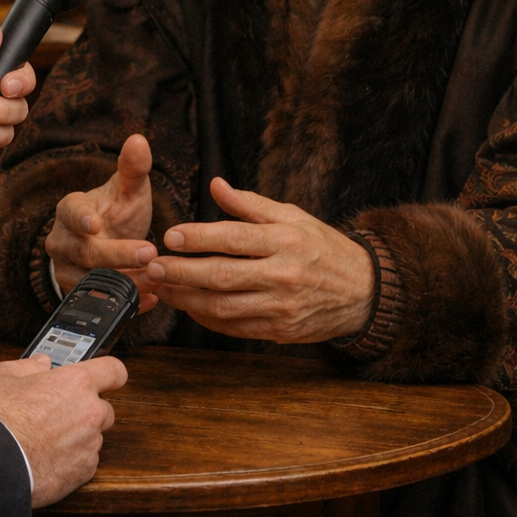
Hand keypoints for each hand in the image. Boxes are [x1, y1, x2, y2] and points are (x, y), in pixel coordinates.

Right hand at [0, 353, 127, 507]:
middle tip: (61, 414)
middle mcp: (90, 412)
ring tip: (47, 440)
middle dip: (88, 410)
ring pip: (94, 437)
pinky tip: (48, 458)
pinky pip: (85, 462)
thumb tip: (39, 364)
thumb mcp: (2, 376)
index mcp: (76, 383)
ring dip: (79, 437)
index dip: (111, 373)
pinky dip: (72, 460)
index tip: (108, 377)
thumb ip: (27, 366)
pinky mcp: (84, 472)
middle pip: (105, 408)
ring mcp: (89, 444)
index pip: (112, 370)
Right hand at [46, 133, 159, 311]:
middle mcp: (62, 241)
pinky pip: (99, 303)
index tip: (96, 224)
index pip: (72, 213)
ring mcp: (66, 270)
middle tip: (150, 252)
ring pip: (91, 281)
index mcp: (70, 209)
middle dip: (119, 255)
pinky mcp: (76, 294)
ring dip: (125, 282)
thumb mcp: (129, 190)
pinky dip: (126, 304)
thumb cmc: (117, 212)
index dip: (82, 218)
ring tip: (154, 280)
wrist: (111, 243)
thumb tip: (138, 140)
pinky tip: (149, 301)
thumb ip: (134, 168)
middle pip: (86, 252)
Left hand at [144, 177, 374, 342]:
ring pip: (223, 306)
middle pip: (222, 275)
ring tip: (163, 287)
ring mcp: (281, 307)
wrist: (363, 292)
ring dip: (187, 299)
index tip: (170, 236)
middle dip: (182, 272)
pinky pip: (234, 327)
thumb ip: (251, 204)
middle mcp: (283, 275)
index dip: (199, 237)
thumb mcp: (294, 216)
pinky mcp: (279, 331)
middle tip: (152, 266)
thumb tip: (215, 185)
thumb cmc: (324, 248)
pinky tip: (190, 306)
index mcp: (286, 240)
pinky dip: (207, 318)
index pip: (234, 237)